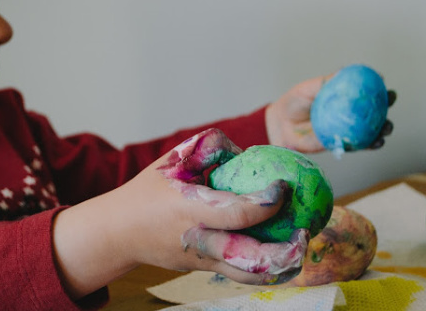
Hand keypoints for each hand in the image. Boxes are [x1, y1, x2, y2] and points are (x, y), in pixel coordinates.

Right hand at [52, 128, 307, 298]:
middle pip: (250, 258)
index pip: (237, 214)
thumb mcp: (173, 160)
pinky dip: (267, 269)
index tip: (283, 187)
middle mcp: (199, 241)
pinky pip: (241, 274)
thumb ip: (209, 149)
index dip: (266, 202)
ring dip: (281, 267)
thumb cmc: (148, 191)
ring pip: (249, 275)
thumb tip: (247, 151)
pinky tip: (286, 255)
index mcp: (189, 210)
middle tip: (305, 231)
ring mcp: (203, 261)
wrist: (120, 232)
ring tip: (302, 248)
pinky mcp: (205, 270)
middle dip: (284, 250)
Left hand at [265, 74, 395, 152]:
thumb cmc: (295, 102)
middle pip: (374, 109)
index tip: (383, 81)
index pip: (365, 89)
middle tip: (389, 102)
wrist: (282, 125)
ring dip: (383, 128)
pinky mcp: (342, 143)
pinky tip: (376, 143)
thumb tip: (344, 72)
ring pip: (371, 129)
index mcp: (343, 96)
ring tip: (387, 127)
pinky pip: (359, 145)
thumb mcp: (309, 88)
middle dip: (386, 106)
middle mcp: (348, 112)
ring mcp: (347, 128)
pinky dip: (370, 145)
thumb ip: (327, 82)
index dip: (377, 85)